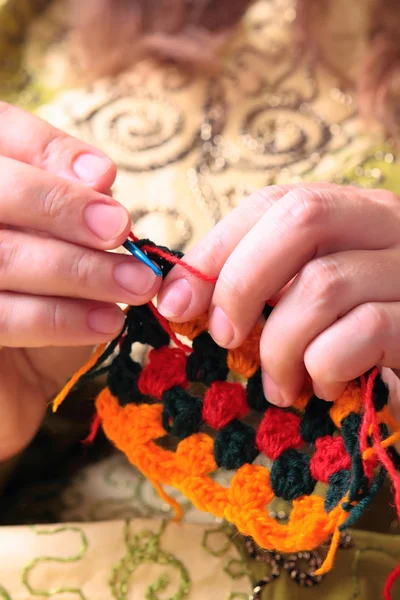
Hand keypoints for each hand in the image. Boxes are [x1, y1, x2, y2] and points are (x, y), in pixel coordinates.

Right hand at [0, 103, 160, 460]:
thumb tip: (98, 175)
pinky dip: (61, 318)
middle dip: (62, 206)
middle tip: (119, 227)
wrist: (11, 389)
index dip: (48, 151)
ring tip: (136, 285)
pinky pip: (3, 316)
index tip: (104, 175)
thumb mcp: (64, 253)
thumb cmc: (42, 307)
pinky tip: (107, 321)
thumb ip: (73, 211)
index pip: (0, 138)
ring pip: (3, 255)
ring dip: (79, 269)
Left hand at [158, 183, 399, 421]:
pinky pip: (362, 333)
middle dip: (242, 282)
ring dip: (280, 346)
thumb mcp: (306, 300)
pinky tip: (325, 387)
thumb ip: (262, 285)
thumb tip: (180, 295)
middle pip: (301, 218)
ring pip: (324, 284)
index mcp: (353, 213)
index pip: (276, 202)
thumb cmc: (355, 340)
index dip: (217, 248)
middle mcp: (390, 226)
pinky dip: (325, 367)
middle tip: (225, 336)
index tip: (176, 301)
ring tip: (279, 385)